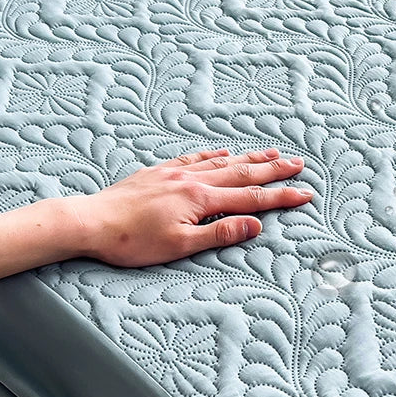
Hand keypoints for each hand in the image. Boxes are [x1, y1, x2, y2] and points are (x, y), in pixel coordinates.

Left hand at [71, 147, 309, 266]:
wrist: (90, 222)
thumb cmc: (132, 241)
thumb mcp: (180, 245)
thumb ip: (219, 233)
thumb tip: (254, 226)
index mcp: (200, 200)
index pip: (250, 198)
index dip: (280, 196)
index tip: (304, 193)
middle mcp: (191, 180)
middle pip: (242, 172)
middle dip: (273, 169)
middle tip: (299, 164)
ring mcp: (174, 173)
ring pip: (221, 161)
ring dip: (249, 156)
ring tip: (272, 151)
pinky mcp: (158, 172)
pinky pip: (194, 157)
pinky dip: (214, 154)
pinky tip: (222, 152)